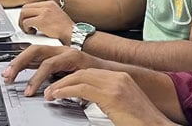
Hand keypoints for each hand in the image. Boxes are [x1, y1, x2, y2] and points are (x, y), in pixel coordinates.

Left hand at [0, 45, 102, 94]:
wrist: (112, 71)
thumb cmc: (90, 75)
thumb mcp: (64, 77)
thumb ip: (50, 79)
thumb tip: (35, 85)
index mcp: (54, 53)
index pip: (31, 54)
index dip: (17, 62)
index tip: (6, 74)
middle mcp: (59, 50)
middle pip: (33, 51)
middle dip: (18, 63)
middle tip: (8, 76)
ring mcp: (68, 53)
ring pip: (44, 60)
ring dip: (33, 76)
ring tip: (27, 90)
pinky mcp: (77, 58)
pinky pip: (58, 66)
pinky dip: (49, 78)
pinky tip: (46, 91)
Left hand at [19, 1, 73, 44]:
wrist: (74, 34)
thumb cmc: (67, 29)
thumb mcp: (57, 15)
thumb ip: (46, 14)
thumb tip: (35, 18)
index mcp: (50, 3)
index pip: (32, 4)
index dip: (27, 13)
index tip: (27, 19)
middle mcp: (47, 5)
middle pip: (25, 7)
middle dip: (22, 18)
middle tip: (25, 26)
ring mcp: (44, 12)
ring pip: (23, 13)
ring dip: (23, 23)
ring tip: (29, 30)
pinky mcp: (41, 20)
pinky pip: (26, 22)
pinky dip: (26, 28)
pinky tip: (33, 32)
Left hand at [45, 69, 174, 125]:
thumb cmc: (142, 122)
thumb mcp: (122, 106)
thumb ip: (107, 99)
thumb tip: (89, 99)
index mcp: (121, 78)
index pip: (91, 72)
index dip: (73, 77)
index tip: (62, 85)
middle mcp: (118, 77)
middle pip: (83, 71)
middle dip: (64, 79)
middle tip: (51, 89)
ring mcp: (115, 85)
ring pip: (80, 77)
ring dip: (61, 84)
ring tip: (50, 93)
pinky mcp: (111, 96)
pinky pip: (82, 88)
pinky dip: (66, 91)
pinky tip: (57, 95)